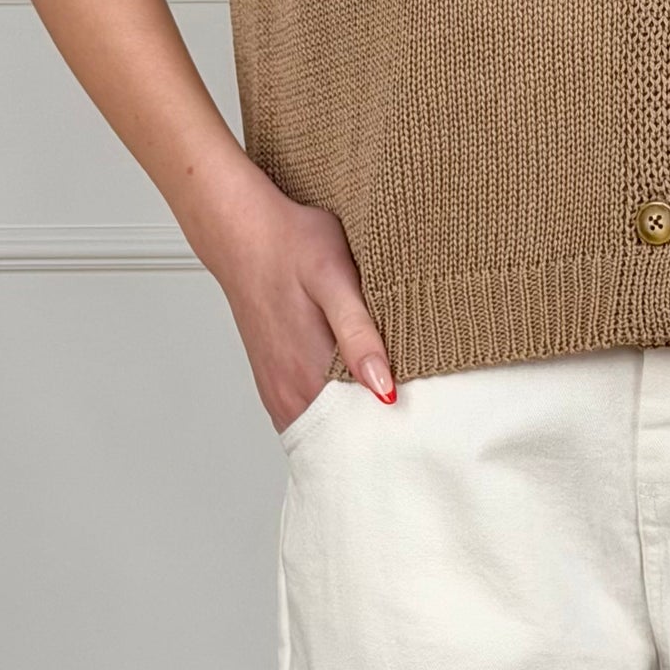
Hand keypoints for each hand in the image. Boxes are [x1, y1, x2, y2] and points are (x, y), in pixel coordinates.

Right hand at [184, 159, 397, 428]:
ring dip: (359, 420)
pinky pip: (310, 413)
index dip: (397, 432)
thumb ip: (358, 335)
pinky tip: (358, 384)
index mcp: (308, 374)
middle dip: (383, 432)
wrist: (243, 231)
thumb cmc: (291, 245)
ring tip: (393, 398)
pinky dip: (336, 408)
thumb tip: (384, 388)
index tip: (427, 422)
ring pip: (327, 428)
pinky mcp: (275, 380)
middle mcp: (289, 392)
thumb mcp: (334, 278)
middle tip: (419, 414)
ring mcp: (279, 389)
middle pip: (345, 438)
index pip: (361, 433)